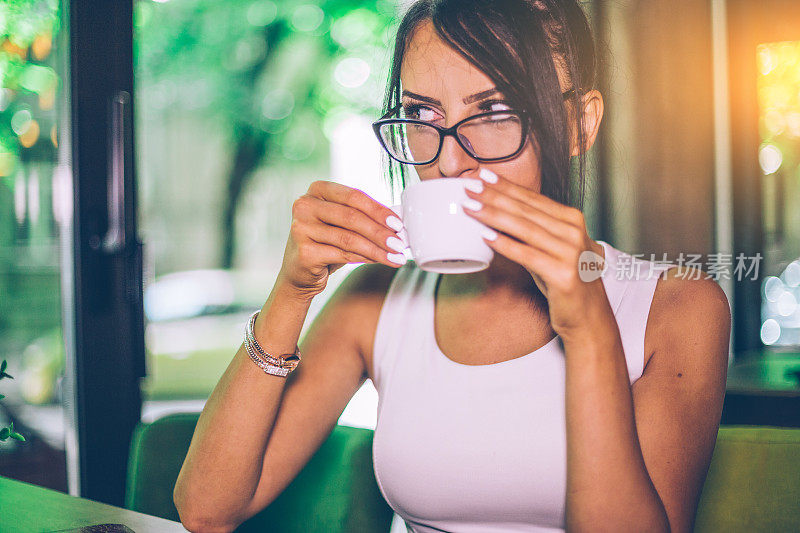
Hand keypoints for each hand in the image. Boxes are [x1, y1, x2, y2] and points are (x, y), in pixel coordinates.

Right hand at [279, 180, 407, 298]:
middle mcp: (305, 205)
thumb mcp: (343, 224)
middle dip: (380, 232)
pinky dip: (365, 258)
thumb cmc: (326, 243)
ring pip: (349, 238)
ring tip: (396, 256)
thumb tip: (398, 221)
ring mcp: (301, 228)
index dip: (379, 210)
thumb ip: (364, 217)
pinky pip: (343, 255)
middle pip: (352, 217)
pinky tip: (379, 261)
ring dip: (377, 249)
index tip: (398, 224)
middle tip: (400, 243)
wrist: (300, 272)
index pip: (354, 196)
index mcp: (317, 190)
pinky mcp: (304, 252)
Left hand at [462, 169, 609, 337]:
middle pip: (526, 210)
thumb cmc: (563, 281)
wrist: (588, 317)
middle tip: (469, 186)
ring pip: (524, 229)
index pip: (532, 198)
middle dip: (494, 196)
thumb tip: (495, 212)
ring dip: (493, 215)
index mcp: (572, 220)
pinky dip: (505, 245)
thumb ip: (530, 230)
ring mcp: (571, 252)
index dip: (506, 185)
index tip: (482, 175)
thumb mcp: (548, 249)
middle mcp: (574, 232)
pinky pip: (527, 255)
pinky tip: (485, 236)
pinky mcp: (563, 274)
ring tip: (470, 207)